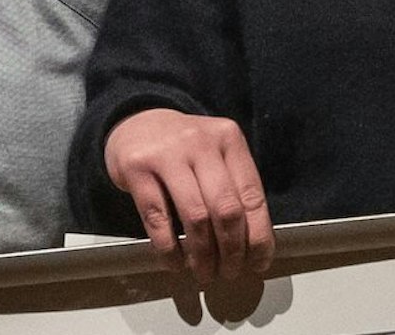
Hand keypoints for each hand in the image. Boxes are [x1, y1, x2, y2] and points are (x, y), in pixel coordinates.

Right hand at [104, 107, 272, 284]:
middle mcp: (202, 143)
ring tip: (204, 272)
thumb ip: (233, 186)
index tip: (259, 262)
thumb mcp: (214, 153)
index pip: (252, 195)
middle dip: (232, 249)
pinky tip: (175, 263)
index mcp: (229, 140)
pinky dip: (169, 248)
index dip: (258, 235)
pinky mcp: (137, 168)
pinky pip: (158, 218)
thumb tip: (253, 242)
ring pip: (195, 216)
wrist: (135, 123)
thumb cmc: (183, 148)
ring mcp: (168, 154)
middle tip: (230, 272)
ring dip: (202, 254)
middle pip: (226, 208)